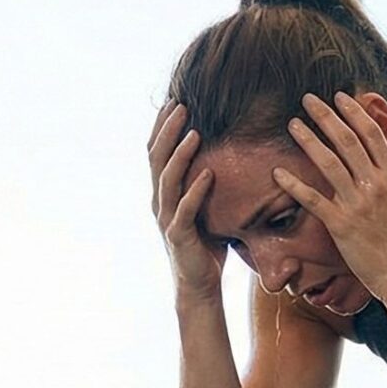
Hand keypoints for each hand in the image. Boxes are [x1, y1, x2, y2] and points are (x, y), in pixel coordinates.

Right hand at [148, 102, 226, 301]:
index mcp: (164, 194)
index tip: (175, 100)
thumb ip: (207, 184)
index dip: (162, 126)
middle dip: (168, 129)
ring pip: (168, 179)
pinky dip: (197, 190)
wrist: (199, 287)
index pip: (157, 152)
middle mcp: (160, 203)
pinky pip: (186, 210)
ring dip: (181, 154)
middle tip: (181, 104)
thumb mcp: (206, 208)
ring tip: (194, 131)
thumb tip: (230, 155)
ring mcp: (167, 219)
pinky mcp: (179, 236)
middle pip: (157, 158)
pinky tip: (209, 173)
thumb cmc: (206, 247)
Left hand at [275, 93, 386, 298]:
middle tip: (309, 99)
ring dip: (309, 140)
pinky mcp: (341, 225)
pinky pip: (313, 199)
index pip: (373, 134)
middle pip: (348, 141)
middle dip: (327, 116)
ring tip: (293, 124)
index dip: (354, 112)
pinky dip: (294, 184)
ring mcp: (358, 204)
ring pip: (329, 163)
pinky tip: (278, 172)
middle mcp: (377, 185)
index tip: (340, 97)